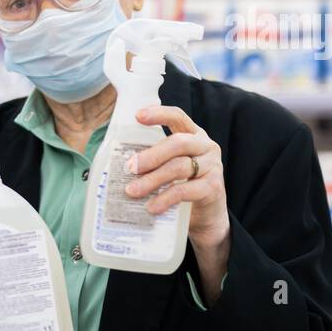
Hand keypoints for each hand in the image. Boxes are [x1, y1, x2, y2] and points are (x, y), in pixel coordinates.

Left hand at [126, 105, 230, 298]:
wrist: (206, 217)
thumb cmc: (182, 186)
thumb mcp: (169, 169)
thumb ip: (153, 161)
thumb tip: (118, 166)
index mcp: (193, 135)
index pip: (178, 117)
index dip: (159, 114)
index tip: (138, 116)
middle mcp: (206, 146)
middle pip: (178, 143)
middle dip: (150, 155)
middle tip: (129, 167)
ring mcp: (212, 166)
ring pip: (179, 167)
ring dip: (152, 179)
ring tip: (132, 191)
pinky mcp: (213, 188)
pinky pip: (185, 190)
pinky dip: (165, 198)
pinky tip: (152, 207)